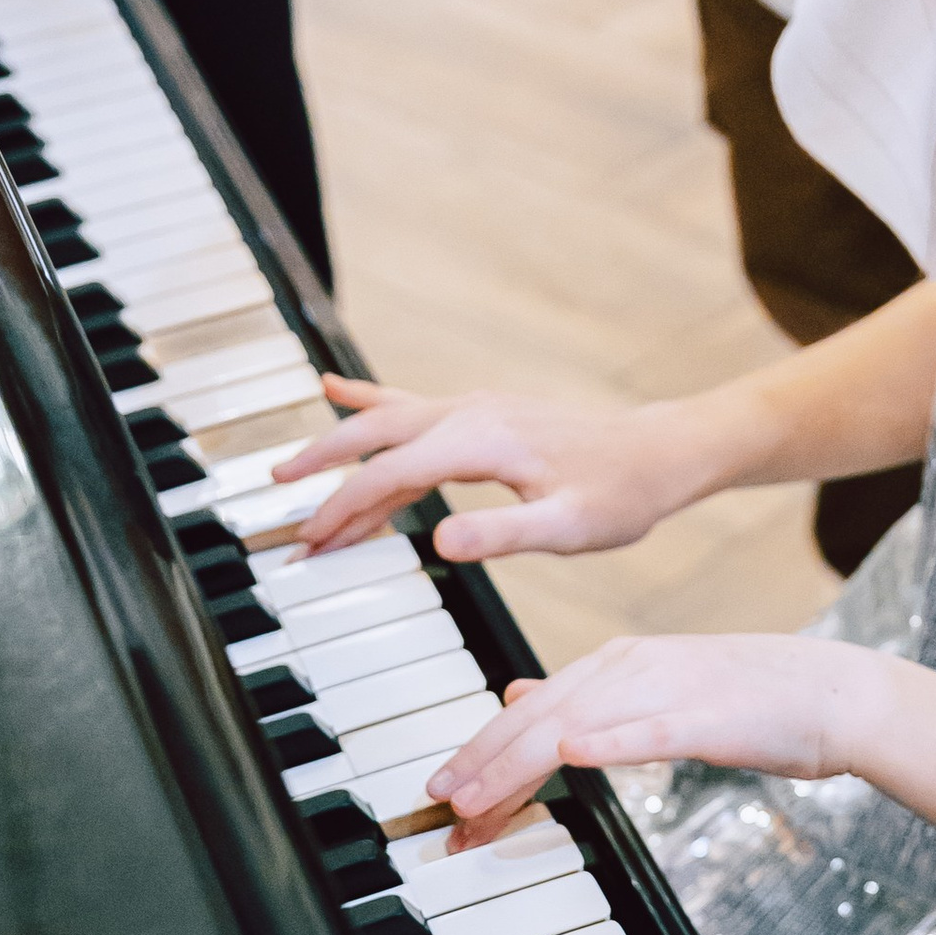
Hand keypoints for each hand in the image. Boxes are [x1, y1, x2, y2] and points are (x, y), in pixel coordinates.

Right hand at [274, 375, 717, 562]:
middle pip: (373, 439)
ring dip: (336, 446)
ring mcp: (473, 409)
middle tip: (278, 508)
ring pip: (385, 422)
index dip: (343, 511)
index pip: (389, 476)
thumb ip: (503, 533)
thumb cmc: (619, 495)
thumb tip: (439, 543)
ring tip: (289, 472)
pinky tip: (335, 389)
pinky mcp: (482, 413)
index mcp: (479, 442)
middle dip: (321, 472)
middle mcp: (468, 415)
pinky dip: (367, 399)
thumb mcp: (568, 528)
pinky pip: (410, 403)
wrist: (656, 455)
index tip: (311, 545)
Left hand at [431, 634, 885, 847]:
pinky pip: (651, 730)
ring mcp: (668, 688)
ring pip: (577, 725)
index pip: (530, 710)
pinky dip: (610, 742)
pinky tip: (575, 756)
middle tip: (440, 806)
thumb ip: (587, 697)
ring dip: (520, 762)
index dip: (481, 752)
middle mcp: (632, 667)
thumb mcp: (655, 689)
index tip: (444, 795)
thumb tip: (519, 695)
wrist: (833, 693)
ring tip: (478, 798)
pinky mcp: (709, 717)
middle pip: (539, 718)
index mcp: (617, 663)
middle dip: (482, 764)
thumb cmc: (749, 700)